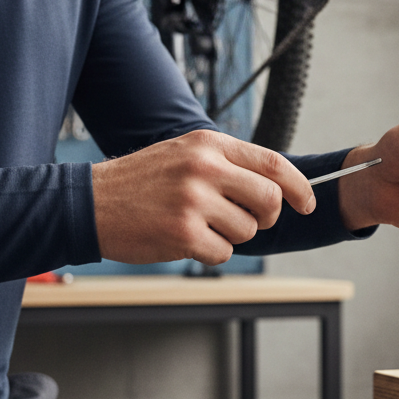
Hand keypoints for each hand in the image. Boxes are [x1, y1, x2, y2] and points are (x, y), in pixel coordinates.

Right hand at [91, 129, 314, 265]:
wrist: (90, 202)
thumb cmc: (142, 182)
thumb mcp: (186, 154)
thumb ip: (227, 164)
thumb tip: (277, 186)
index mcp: (209, 145)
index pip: (274, 164)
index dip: (300, 187)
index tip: (308, 203)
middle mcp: (205, 168)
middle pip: (270, 199)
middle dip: (267, 217)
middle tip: (250, 220)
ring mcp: (194, 200)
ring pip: (248, 229)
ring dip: (231, 236)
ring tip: (200, 225)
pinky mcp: (183, 232)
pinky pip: (223, 253)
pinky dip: (211, 253)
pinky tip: (186, 240)